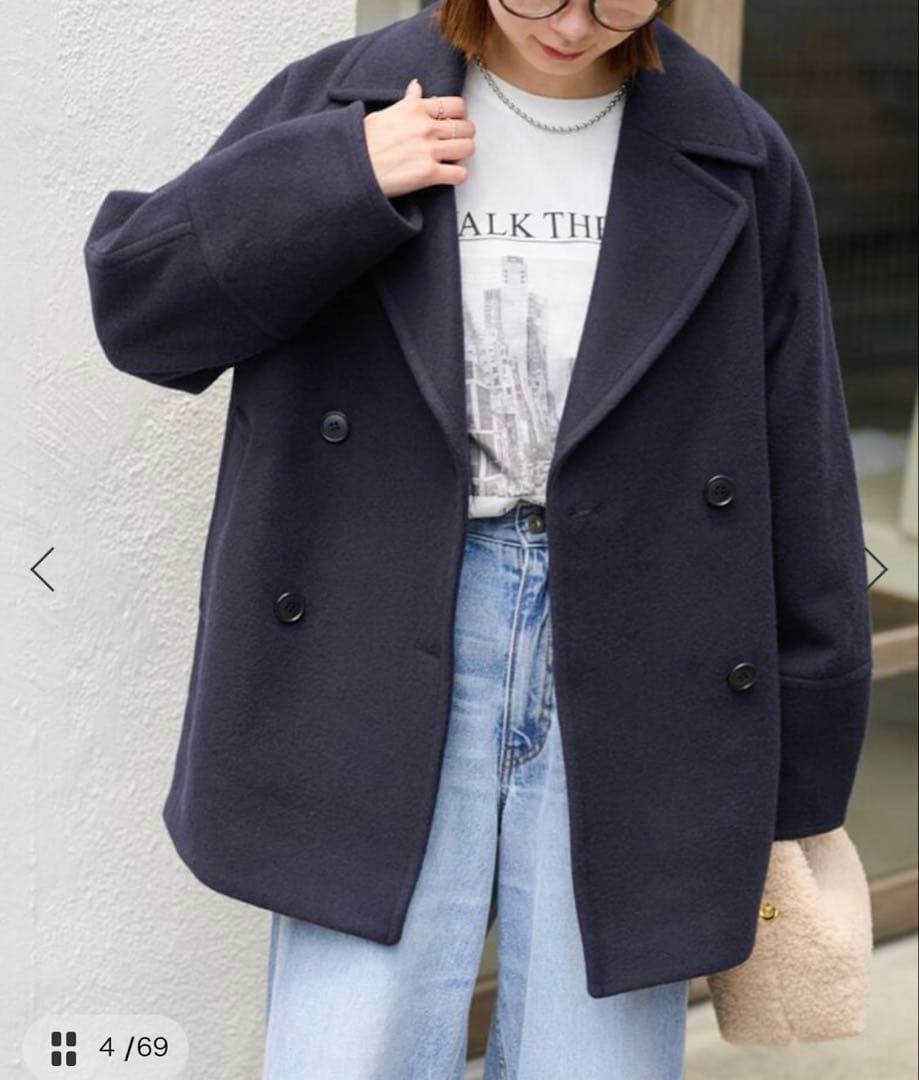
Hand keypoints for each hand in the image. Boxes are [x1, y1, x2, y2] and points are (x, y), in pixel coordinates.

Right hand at [362, 78, 475, 198]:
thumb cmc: (363, 142)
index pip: (455, 105)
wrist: (353, 167)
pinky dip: (458, 176)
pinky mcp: (428, 174)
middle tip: (456, 142)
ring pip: (467, 148)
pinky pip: (459, 174)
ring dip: (463, 154)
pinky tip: (448, 175)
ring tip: (453, 158)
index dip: (460, 115)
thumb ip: (407, 102)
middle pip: (465, 127)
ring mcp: (428, 151)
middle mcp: (425, 127)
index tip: (455, 122)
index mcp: (415, 109)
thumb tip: (417, 87)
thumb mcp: (385, 113)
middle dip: (464, 135)